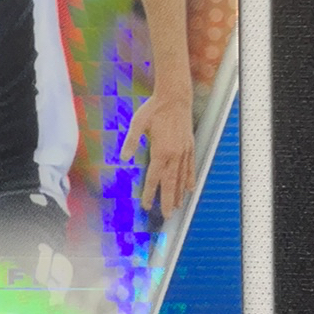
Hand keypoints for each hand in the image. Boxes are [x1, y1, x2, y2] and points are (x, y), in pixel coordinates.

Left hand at [121, 94, 195, 214]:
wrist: (175, 97)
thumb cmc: (154, 109)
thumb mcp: (138, 123)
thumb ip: (131, 142)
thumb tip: (123, 158)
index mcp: (160, 151)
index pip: (154, 178)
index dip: (150, 193)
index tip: (147, 205)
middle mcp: (174, 154)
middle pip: (170, 183)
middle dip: (168, 200)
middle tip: (167, 215)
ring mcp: (184, 151)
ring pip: (182, 177)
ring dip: (179, 194)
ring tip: (177, 207)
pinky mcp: (189, 146)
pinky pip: (191, 167)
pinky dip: (190, 179)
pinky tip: (190, 189)